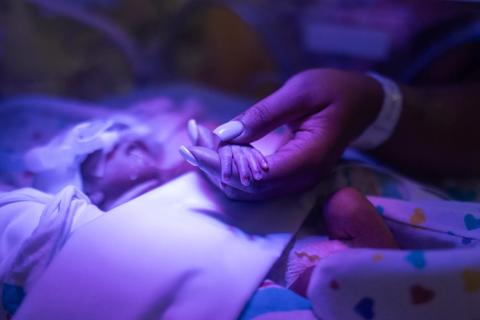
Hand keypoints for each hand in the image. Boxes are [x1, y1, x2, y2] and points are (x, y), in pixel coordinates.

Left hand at [183, 69, 382, 199]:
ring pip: (247, 191)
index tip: (195, 145)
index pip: (256, 175)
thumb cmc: (335, 91)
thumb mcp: (300, 92)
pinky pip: (254, 183)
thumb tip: (223, 135)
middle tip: (190, 140)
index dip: (222, 164)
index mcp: (308, 158)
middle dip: (213, 167)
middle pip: (247, 189)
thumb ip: (263, 115)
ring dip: (218, 169)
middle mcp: (302, 179)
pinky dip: (231, 168)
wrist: (362, 106)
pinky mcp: (290, 179)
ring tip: (196, 142)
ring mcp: (296, 183)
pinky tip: (215, 150)